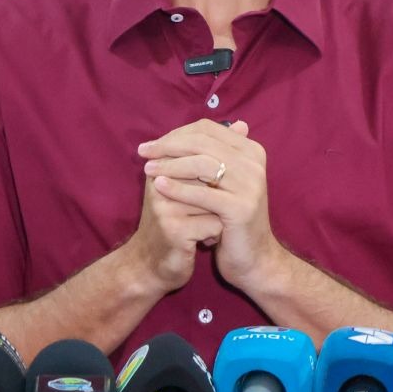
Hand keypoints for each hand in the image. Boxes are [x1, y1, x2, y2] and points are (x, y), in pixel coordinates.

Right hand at [119, 167, 223, 296]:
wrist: (151, 265)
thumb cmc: (175, 222)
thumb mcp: (185, 187)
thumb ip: (206, 159)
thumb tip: (242, 127)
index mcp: (161, 165)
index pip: (203, 154)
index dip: (215, 178)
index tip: (208, 194)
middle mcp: (160, 181)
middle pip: (212, 177)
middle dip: (217, 196)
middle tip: (209, 210)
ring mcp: (166, 206)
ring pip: (216, 200)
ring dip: (218, 215)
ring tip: (203, 225)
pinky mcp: (175, 229)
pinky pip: (215, 223)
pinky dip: (215, 233)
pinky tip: (202, 241)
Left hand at [139, 119, 284, 289]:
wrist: (254, 258)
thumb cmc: (231, 218)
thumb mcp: (222, 183)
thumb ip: (207, 157)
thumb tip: (180, 134)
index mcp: (251, 151)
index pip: (208, 129)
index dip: (176, 134)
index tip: (152, 144)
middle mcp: (254, 164)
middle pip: (203, 143)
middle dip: (168, 146)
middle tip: (143, 152)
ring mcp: (250, 185)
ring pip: (201, 164)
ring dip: (170, 164)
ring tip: (147, 169)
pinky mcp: (241, 208)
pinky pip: (203, 193)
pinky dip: (178, 188)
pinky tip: (158, 186)